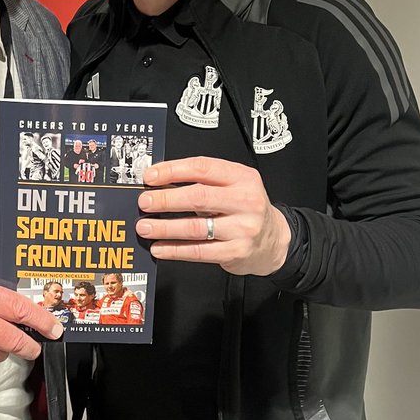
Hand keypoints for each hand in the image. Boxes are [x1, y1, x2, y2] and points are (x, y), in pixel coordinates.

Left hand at [134, 157, 290, 274]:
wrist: (274, 240)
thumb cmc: (247, 209)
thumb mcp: (234, 186)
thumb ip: (203, 181)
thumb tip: (160, 182)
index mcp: (242, 177)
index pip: (203, 168)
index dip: (173, 170)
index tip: (151, 176)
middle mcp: (245, 201)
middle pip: (198, 196)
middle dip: (166, 199)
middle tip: (145, 202)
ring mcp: (242, 228)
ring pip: (195, 227)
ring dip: (165, 227)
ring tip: (146, 226)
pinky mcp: (236, 251)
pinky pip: (199, 251)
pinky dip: (175, 249)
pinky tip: (160, 247)